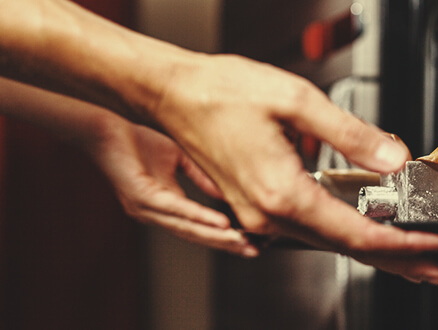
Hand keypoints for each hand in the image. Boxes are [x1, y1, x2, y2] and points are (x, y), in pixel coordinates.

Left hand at [88, 117, 258, 257]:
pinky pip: (176, 209)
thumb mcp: (178, 160)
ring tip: (240, 242)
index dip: (222, 237)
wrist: (104, 130)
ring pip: (187, 228)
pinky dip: (200, 217)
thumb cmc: (136, 142)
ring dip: (217, 237)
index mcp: (163, 206)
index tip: (249, 243)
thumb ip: (199, 177)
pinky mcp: (141, 196)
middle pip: (195, 235)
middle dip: (226, 245)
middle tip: (252, 252)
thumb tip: (225, 191)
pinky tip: (220, 222)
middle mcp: (153, 214)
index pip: (196, 228)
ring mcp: (145, 208)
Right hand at [150, 54, 437, 283]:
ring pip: (327, 242)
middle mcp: (268, 215)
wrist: (172, 94)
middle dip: (395, 259)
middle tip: (432, 267)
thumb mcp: (297, 101)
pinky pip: (308, 230)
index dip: (401, 243)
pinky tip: (360, 234)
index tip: (431, 245)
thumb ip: (351, 134)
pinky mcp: (255, 207)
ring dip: (371, 251)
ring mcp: (258, 216)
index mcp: (282, 194)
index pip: (356, 233)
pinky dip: (342, 236)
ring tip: (406, 257)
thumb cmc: (220, 94)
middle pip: (345, 248)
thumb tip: (392, 157)